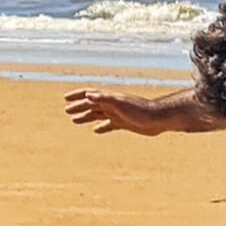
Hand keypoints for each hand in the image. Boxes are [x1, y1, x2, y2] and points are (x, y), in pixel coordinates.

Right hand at [61, 88, 177, 135]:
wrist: (159, 119)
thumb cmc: (140, 110)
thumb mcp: (120, 103)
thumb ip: (104, 99)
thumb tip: (88, 95)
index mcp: (109, 98)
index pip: (90, 94)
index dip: (77, 96)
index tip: (65, 99)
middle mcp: (112, 105)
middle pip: (92, 105)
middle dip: (79, 107)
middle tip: (67, 111)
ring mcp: (118, 114)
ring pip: (98, 114)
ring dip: (86, 117)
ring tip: (75, 121)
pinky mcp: (124, 123)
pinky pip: (109, 125)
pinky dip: (101, 127)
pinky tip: (96, 131)